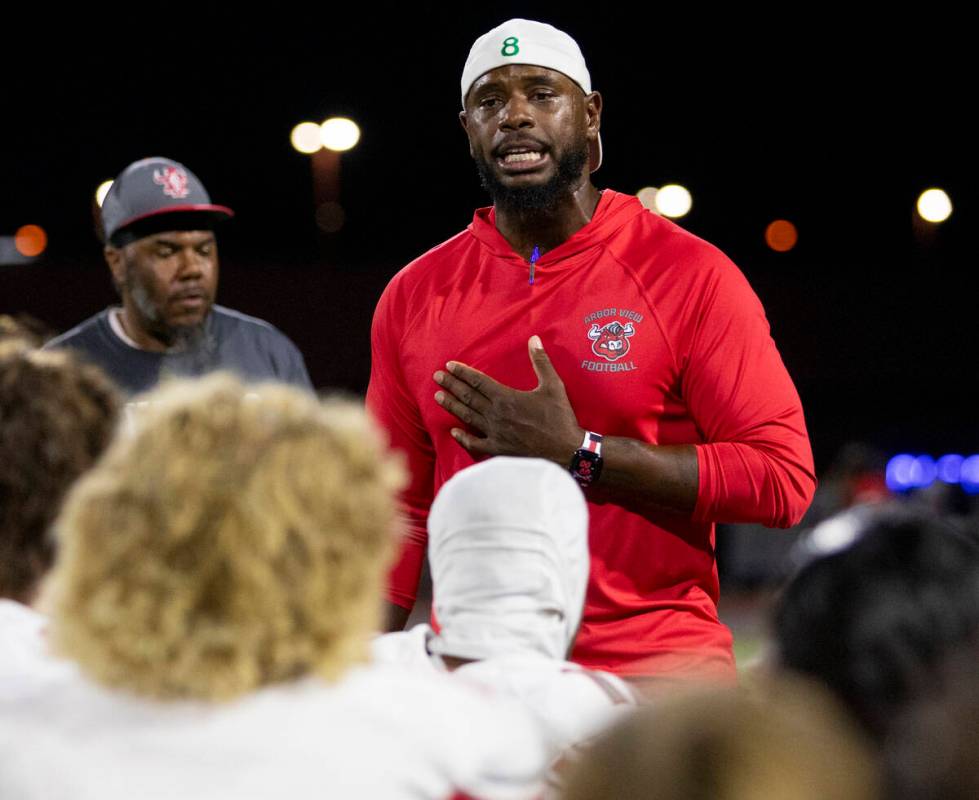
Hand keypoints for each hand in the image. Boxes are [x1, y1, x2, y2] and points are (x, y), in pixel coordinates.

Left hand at [433, 335, 583, 462]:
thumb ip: (540, 361)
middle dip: (451, 385)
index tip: (449, 366)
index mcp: (506, 397)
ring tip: (438, 397)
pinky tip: (454, 431)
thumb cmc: (559, 418)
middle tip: (437, 377)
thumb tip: (534, 339)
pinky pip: (475, 443)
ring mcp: (495, 433)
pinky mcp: (498, 449)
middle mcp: (496, 414)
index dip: (462, 372)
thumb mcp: (553, 385)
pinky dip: (463, 438)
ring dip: (452, 406)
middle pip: (468, 397)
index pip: (478, 381)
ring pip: (467, 417)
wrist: (565, 450)